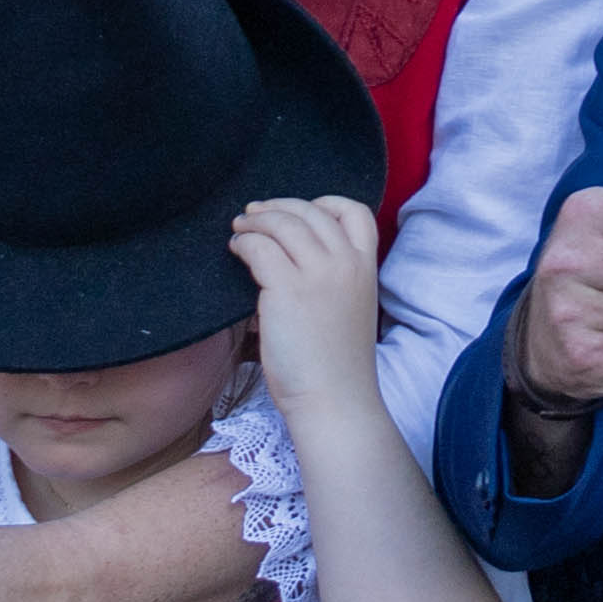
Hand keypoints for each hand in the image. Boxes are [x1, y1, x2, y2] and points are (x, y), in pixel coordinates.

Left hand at [230, 197, 386, 414]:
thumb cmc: (336, 365)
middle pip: (310, 211)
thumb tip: (294, 258)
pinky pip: (259, 248)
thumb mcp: (352, 309)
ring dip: (256, 220)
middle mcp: (346, 262)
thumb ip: (335, 279)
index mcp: (367, 267)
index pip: (355, 212)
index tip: (301, 211)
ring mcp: (318, 273)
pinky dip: (244, 243)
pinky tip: (236, 250)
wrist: (334, 398)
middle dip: (278, 207)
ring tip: (239, 229)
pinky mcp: (286, 289)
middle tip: (254, 213)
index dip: (324, 202)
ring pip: (282, 223)